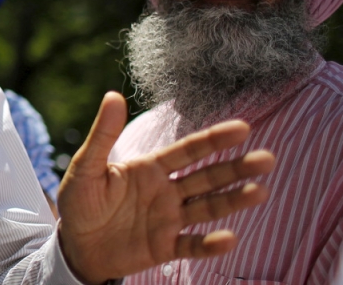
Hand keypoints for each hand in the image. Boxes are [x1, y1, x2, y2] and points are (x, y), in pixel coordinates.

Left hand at [57, 92, 274, 283]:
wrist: (74, 245)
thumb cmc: (79, 202)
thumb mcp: (86, 166)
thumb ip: (103, 134)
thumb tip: (113, 95)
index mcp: (150, 168)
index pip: (188, 151)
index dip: (214, 140)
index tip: (243, 128)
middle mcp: (166, 191)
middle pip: (207, 177)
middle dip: (236, 168)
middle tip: (268, 159)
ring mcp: (168, 219)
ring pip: (207, 208)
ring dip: (233, 200)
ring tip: (261, 191)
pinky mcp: (164, 247)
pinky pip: (191, 245)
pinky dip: (209, 244)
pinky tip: (228, 238)